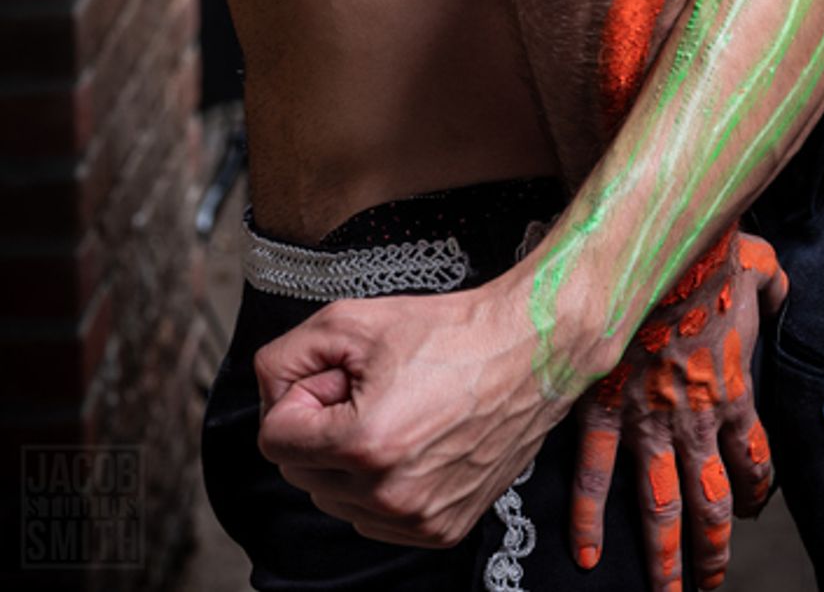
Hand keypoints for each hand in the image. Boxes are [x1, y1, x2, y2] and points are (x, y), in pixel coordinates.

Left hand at [254, 265, 561, 548]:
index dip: (300, 397)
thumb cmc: (450, 332)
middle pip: (301, 471)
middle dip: (321, 428)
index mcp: (365, 444)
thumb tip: (268, 395)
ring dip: (349, 459)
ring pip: (335, 498)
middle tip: (368, 389)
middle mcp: (390, 493)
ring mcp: (418, 518)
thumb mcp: (352, 320)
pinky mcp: (441, 529)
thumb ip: (285, 356)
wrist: (528, 352)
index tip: (337, 377)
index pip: (274, 438)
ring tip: (396, 412)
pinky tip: (413, 441)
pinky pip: (374, 517)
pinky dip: (379, 483)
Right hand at [570, 231, 788, 591]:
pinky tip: (587, 555)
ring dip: (663, 557)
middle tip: (711, 583)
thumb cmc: (708, 256)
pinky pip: (594, 476)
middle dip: (713, 549)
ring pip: (659, 508)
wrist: (658, 250)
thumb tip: (779, 287)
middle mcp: (694, 421)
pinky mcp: (602, 410)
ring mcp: (646, 422)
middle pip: (711, 504)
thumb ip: (770, 284)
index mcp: (732, 391)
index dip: (756, 489)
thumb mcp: (757, 266)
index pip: (752, 459)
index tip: (753, 506)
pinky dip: (587, 520)